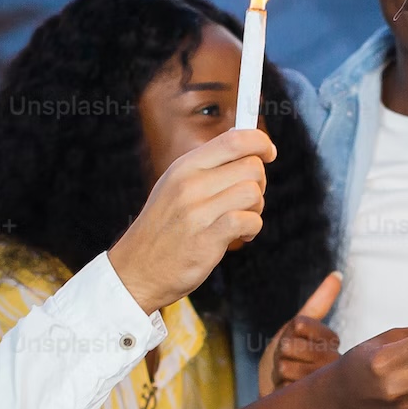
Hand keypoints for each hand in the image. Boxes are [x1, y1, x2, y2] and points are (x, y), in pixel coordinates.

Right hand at [108, 129, 272, 314]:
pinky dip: (252, 229)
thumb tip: (247, 146)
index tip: (269, 151)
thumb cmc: (164, 228)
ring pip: (253, 192)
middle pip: (251, 166)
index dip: (259, 141)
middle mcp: (190, 183)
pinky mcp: (208, 237)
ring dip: (257, 208)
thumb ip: (207, 167)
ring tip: (242, 219)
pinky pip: (250, 220)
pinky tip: (241, 235)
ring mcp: (198, 210)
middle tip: (248, 199)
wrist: (138, 269)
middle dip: (260, 182)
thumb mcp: (175, 186)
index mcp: (184, 166)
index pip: (234, 140)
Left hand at [260, 272, 341, 396]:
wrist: (275, 395)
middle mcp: (337, 364)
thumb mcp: (297, 328)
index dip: (291, 331)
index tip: (295, 339)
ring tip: (288, 376)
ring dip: (281, 371)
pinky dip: (281, 388)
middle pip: (295, 346)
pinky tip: (290, 392)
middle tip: (288, 360)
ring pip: (290, 368)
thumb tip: (338, 274)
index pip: (302, 324)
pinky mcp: (315, 404)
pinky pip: (287, 386)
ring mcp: (328, 386)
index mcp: (334, 343)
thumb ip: (318, 304)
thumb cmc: (286, 359)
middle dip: (283, 352)